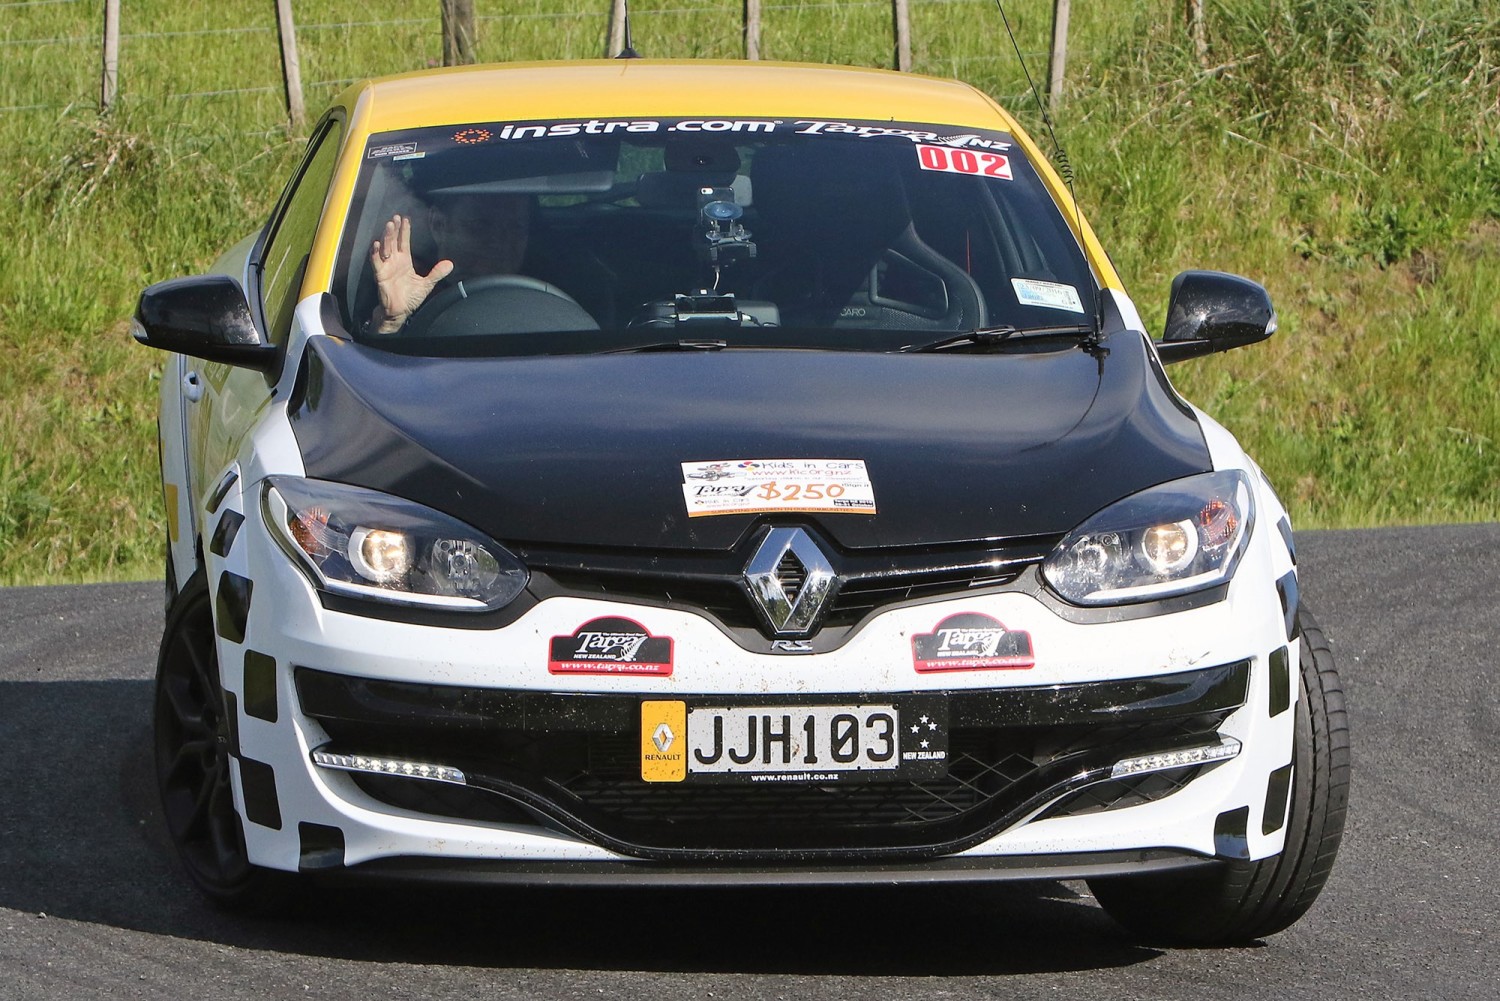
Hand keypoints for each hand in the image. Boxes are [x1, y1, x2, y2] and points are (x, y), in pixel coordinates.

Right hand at [368, 213, 453, 333]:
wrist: (400, 311)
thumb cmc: (410, 297)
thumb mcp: (427, 284)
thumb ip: (437, 273)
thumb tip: (450, 264)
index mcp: (404, 261)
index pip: (404, 242)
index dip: (404, 231)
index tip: (405, 219)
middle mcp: (394, 261)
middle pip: (393, 241)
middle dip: (394, 230)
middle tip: (395, 218)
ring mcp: (386, 267)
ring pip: (385, 248)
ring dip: (386, 237)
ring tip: (389, 226)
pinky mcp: (380, 275)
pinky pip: (376, 262)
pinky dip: (375, 253)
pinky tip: (376, 244)